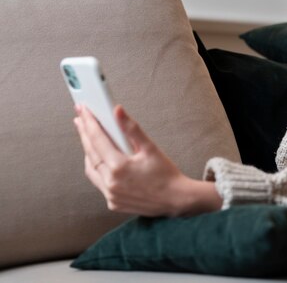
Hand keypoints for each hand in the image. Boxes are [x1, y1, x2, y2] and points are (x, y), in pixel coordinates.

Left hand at [73, 104, 222, 216]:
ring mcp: (111, 195)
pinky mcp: (113, 203)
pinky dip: (97, 170)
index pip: (98, 140)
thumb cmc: (166, 175)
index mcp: (120, 167)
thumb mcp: (150, 148)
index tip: (84, 111)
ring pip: (91, 170)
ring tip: (88, 138)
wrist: (176, 199)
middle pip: (90, 153)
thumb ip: (131, 129)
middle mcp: (111, 183)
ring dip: (89, 153)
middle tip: (81, 120)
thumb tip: (118, 112)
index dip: (89, 123)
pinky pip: (98, 183)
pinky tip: (101, 161)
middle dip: (84, 135)